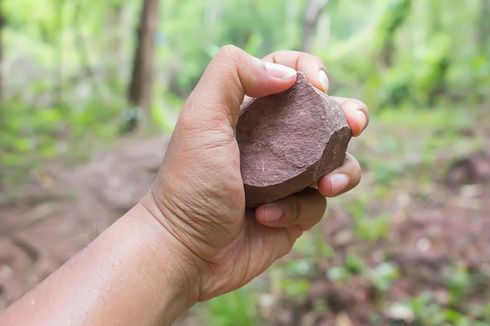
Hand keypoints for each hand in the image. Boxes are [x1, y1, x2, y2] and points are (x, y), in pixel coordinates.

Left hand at [141, 46, 368, 304]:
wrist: (186, 251)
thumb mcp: (200, 118)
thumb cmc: (190, 184)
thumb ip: (232, 74)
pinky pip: (316, 204)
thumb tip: (286, 75)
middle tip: (354, 124)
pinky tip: (265, 217)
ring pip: (335, 162)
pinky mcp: (293, 212)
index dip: (308, 70)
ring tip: (326, 185)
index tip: (318, 86)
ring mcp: (285, 178)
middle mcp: (271, 141)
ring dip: (341, 170)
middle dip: (348, 115)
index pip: (288, 74)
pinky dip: (295, 210)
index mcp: (249, 112)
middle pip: (324, 116)